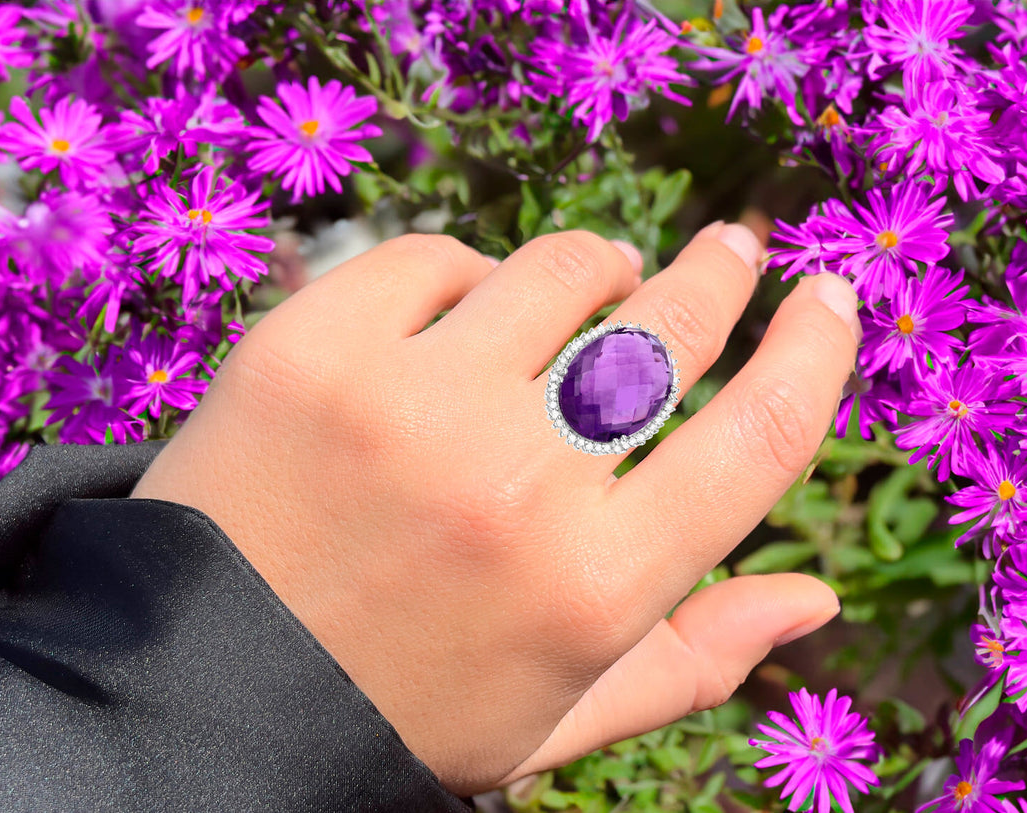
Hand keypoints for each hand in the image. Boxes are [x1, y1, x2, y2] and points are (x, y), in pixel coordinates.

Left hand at [129, 223, 862, 796]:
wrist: (197, 694)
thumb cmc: (397, 713)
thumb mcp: (557, 715)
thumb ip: (692, 659)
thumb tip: (816, 598)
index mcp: (593, 588)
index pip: (758, 439)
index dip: (814, 353)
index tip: (829, 301)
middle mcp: (515, 487)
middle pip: (668, 330)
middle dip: (720, 275)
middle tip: (733, 249)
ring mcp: (408, 406)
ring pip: (561, 273)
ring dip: (598, 269)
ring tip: (600, 282)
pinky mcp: (309, 350)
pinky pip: (433, 259)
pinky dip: (465, 277)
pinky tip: (465, 310)